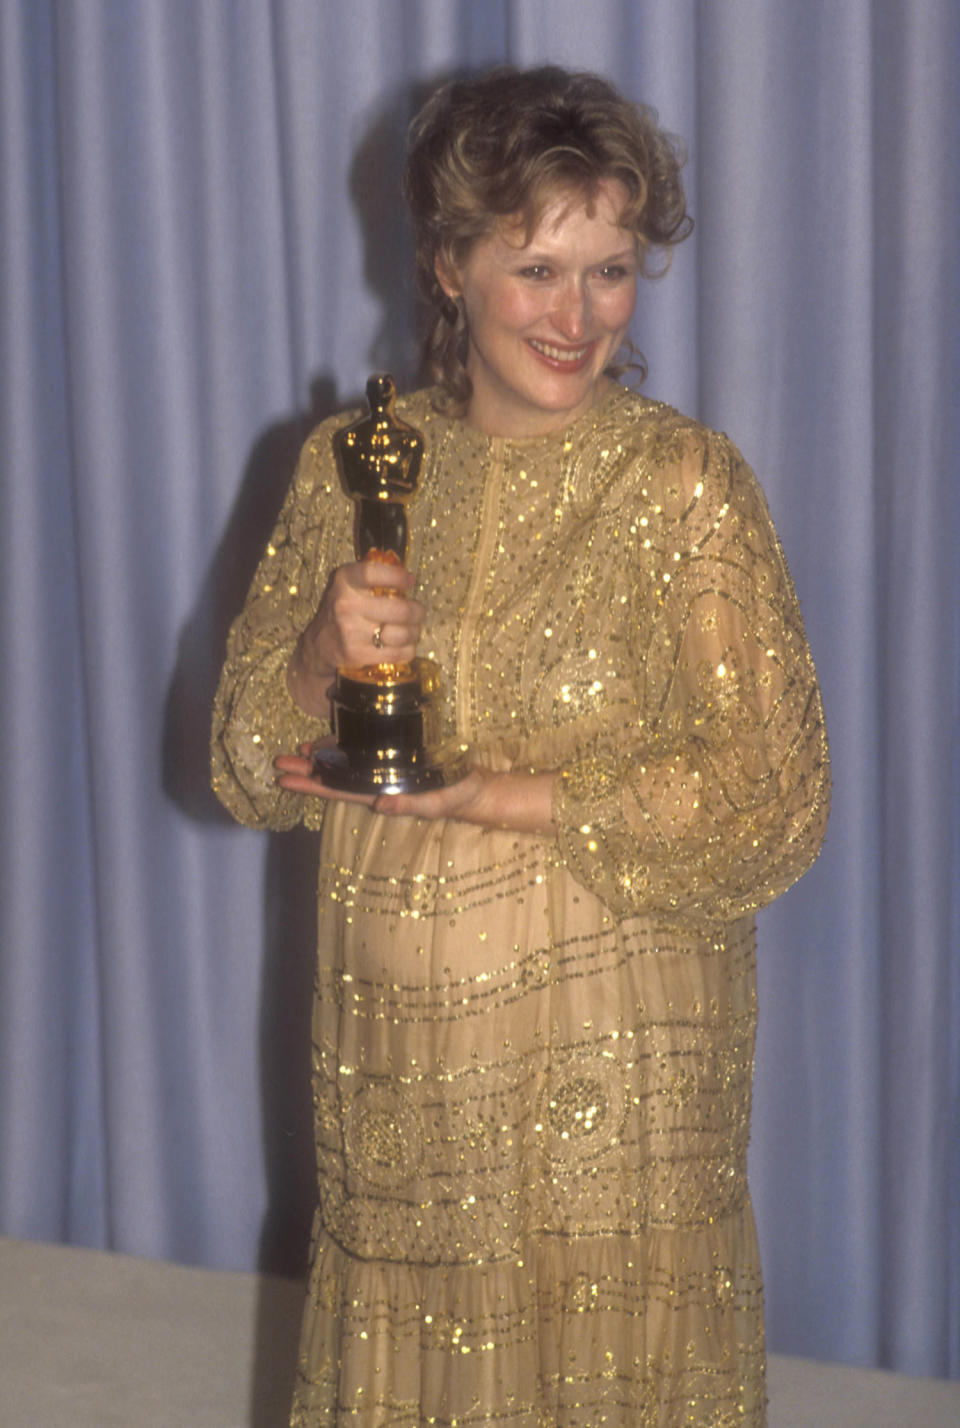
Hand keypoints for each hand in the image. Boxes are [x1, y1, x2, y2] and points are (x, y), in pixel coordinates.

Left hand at [274, 741, 556, 832]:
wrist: (477, 787)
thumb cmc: (459, 795)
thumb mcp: (439, 800)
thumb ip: (411, 804)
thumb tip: (380, 805)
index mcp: (382, 793)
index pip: (338, 791)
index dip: (311, 785)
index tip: (283, 779)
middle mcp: (375, 783)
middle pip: (333, 779)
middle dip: (304, 771)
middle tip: (276, 762)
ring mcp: (382, 771)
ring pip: (342, 767)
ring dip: (317, 760)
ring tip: (291, 752)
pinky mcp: (392, 759)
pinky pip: (360, 753)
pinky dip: (340, 748)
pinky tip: (322, 742)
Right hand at [287, 559, 424, 716]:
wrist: (321, 643)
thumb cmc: (345, 609)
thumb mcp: (351, 585)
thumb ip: (375, 577)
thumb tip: (409, 578)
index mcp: (345, 581)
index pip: (373, 573)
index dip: (397, 576)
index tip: (410, 581)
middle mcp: (345, 605)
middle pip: (399, 610)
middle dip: (417, 612)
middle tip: (418, 612)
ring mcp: (350, 631)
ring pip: (403, 634)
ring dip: (413, 633)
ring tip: (411, 630)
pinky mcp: (357, 654)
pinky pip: (399, 653)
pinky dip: (407, 650)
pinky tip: (402, 645)